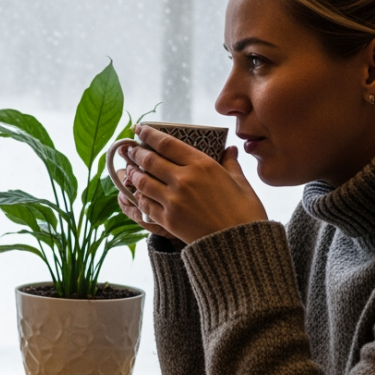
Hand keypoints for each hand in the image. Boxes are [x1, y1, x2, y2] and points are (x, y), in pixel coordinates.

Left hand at [120, 125, 267, 243]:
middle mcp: (183, 179)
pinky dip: (138, 196)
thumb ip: (230, 163)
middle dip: (137, 152)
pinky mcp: (167, 219)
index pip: (167, 143)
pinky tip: (137, 193)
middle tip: (130, 149)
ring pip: (143, 181)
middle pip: (149, 160)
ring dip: (133, 174)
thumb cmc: (245, 213)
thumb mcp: (241, 183)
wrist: (240, 246)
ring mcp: (173, 200)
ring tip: (129, 169)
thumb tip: (230, 149)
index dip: (149, 134)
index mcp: (202, 165)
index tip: (139, 128)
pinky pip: (145, 204)